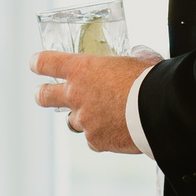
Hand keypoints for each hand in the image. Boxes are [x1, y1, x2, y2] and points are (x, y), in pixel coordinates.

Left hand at [32, 49, 160, 154]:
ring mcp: (84, 120)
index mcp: (82, 69)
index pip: (46, 62)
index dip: (39, 63)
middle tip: (42, 94)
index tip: (36, 64)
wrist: (160, 110)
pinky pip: (94, 139)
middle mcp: (76, 95)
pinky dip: (102, 135)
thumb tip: (136, 55)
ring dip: (82, 118)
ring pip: (73, 121)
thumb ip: (130, 57)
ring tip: (101, 116)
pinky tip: (117, 131)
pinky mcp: (96, 141)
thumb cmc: (150, 79)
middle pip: (44, 96)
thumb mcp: (139, 58)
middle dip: (42, 94)